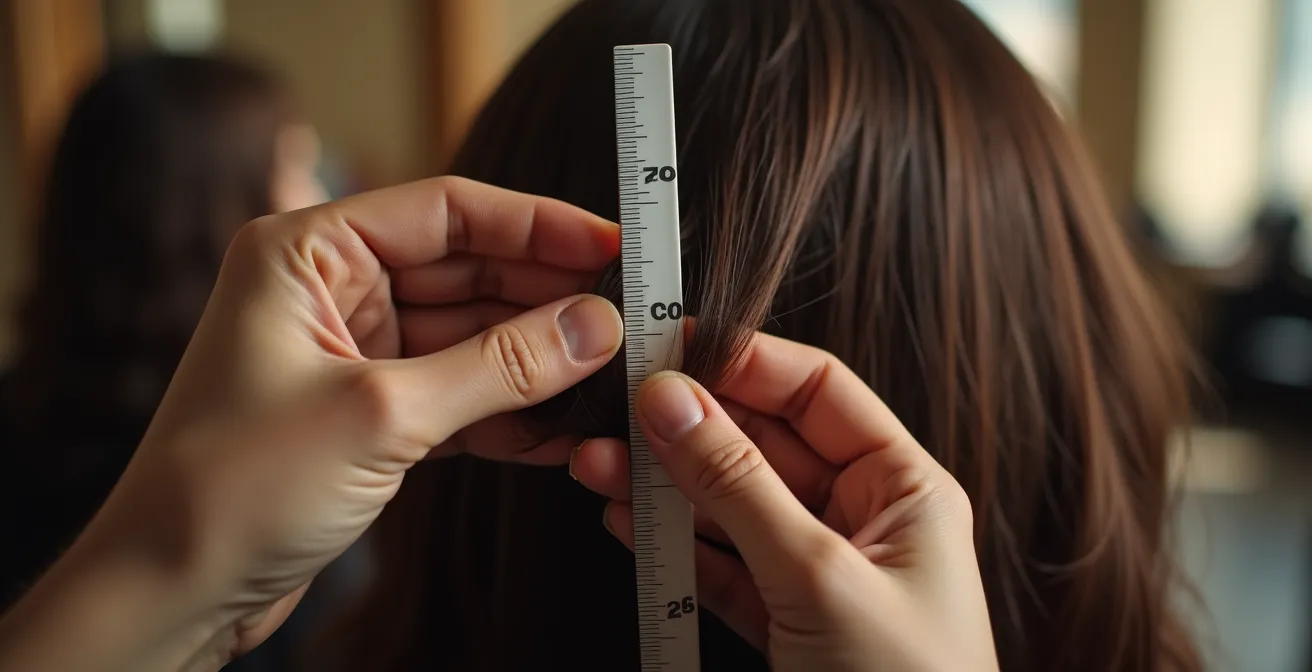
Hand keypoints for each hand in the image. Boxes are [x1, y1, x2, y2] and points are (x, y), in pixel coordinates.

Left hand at [0, 178, 624, 670]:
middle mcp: (330, 291)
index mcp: (307, 253)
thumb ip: (498, 366)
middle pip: (466, 271)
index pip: (445, 210)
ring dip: (534, 362)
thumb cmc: (234, 488)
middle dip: (545, 298)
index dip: (535, 225)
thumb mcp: (382, 415)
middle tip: (626, 318)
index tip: (611, 246)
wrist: (171, 593)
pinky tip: (561, 430)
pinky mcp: (371, 414)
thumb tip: (595, 325)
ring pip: (469, 337)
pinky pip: (458, 394)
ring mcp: (353, 354)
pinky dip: (506, 413)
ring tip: (608, 376)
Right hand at [571, 333, 998, 670]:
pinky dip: (671, 545)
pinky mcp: (783, 622)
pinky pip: (719, 566)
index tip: (671, 347)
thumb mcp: (819, 578)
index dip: (744, 362)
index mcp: (904, 489)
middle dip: (688, 426)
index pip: (818, 391)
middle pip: (764, 445)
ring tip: (597, 464)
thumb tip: (674, 401)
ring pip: (730, 506)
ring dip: (664, 484)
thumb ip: (740, 487)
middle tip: (616, 406)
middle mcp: (863, 520)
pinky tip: (624, 519)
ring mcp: (819, 572)